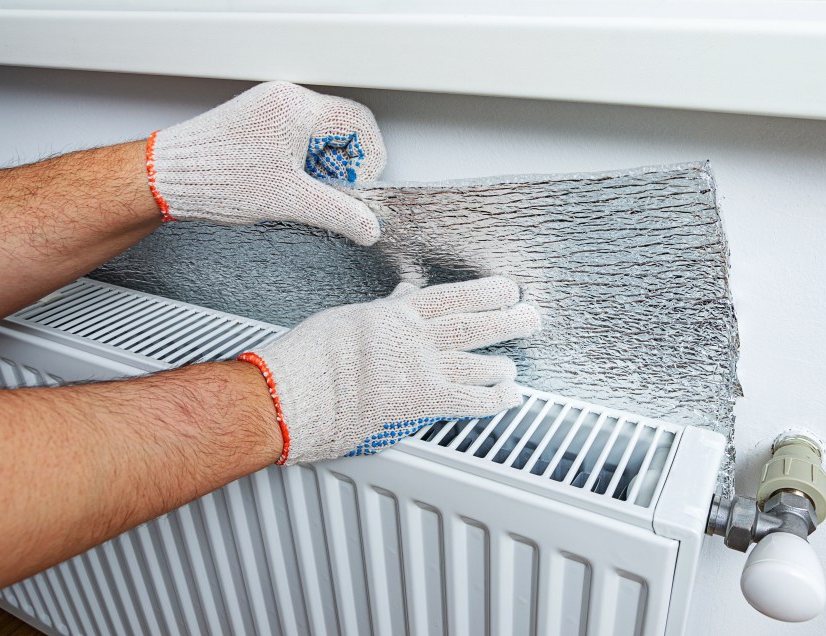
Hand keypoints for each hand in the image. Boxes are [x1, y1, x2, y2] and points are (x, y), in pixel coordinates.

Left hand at [147, 81, 385, 244]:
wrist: (169, 177)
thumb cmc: (216, 177)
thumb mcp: (290, 200)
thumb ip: (338, 213)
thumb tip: (367, 225)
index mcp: (297, 108)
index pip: (359, 124)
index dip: (368, 159)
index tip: (360, 185)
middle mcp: (285, 101)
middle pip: (342, 129)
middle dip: (345, 165)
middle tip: (335, 192)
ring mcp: (271, 109)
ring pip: (320, 135)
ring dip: (324, 166)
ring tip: (306, 191)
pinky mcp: (259, 123)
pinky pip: (298, 138)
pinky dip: (303, 163)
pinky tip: (288, 185)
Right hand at [238, 277, 541, 464]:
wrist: (293, 391)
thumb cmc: (308, 357)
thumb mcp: (347, 318)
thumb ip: (382, 308)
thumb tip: (402, 294)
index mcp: (397, 314)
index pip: (453, 296)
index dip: (486, 292)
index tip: (506, 289)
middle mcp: (416, 337)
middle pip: (476, 324)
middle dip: (510, 320)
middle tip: (532, 316)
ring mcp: (422, 369)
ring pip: (478, 362)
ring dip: (502, 365)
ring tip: (513, 367)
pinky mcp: (421, 402)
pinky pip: (470, 401)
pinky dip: (496, 399)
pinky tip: (511, 397)